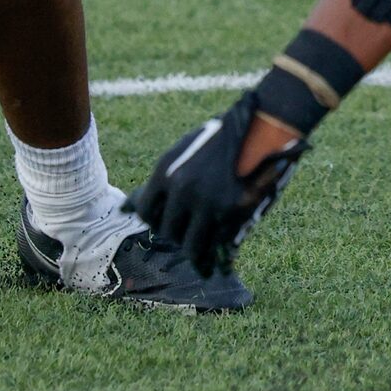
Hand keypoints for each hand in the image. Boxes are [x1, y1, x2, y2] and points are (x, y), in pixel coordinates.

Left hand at [128, 90, 309, 276]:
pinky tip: (217, 263)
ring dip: (196, 253)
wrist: (260, 127)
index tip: (163, 223)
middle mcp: (182, 190)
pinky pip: (217, 247)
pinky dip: (216, 259)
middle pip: (167, 231)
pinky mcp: (232, 215)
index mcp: (166, 171)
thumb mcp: (186, 149)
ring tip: (201, 259)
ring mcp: (207, 204)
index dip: (154, 221)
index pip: (145, 211)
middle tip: (186, 238)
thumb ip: (167, 177)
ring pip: (191, 246)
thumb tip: (129, 206)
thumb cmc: (223, 138)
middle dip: (177, 236)